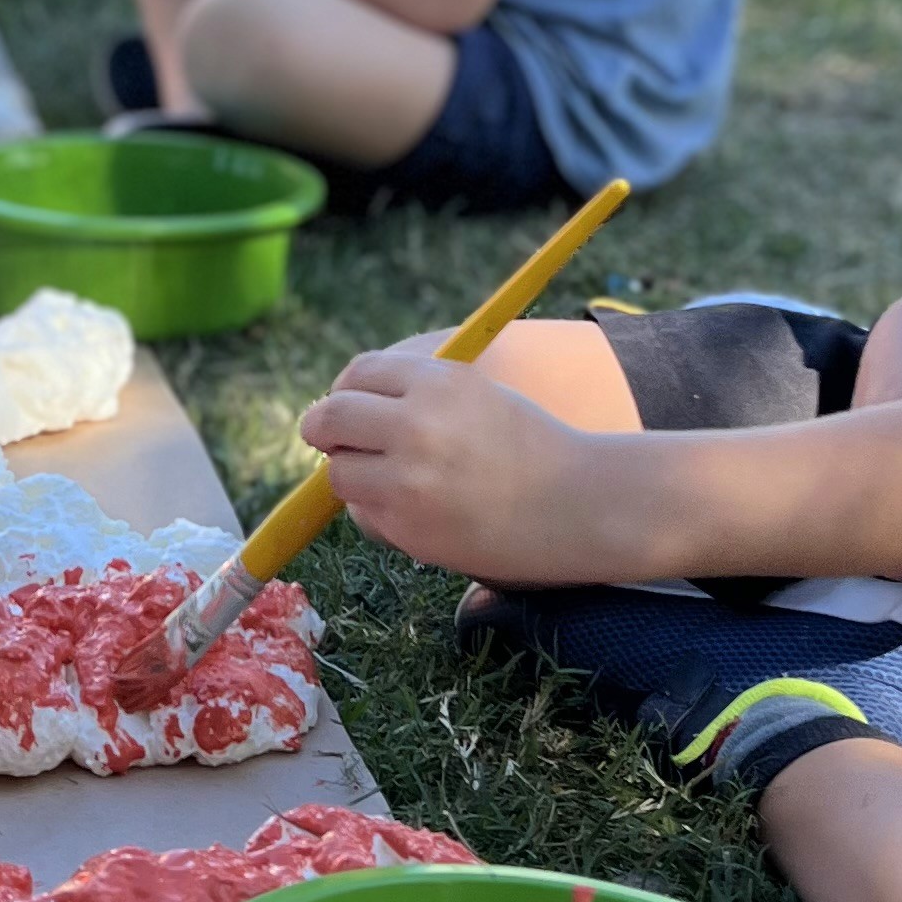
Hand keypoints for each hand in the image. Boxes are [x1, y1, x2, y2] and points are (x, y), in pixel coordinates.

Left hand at [294, 347, 606, 580]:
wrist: (577, 504)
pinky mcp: (408, 527)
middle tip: (332, 441)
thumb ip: (415, 392)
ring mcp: (408, 479)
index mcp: (437, 381)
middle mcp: (416, 424)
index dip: (345, 392)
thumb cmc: (530, 446)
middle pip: (330, 418)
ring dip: (352, 476)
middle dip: (324, 430)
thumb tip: (343, 403)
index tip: (348, 407)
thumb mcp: (475, 394)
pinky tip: (416, 514)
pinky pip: (364, 515)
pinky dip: (377, 513)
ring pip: (339, 473)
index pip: (356, 374)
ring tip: (388, 482)